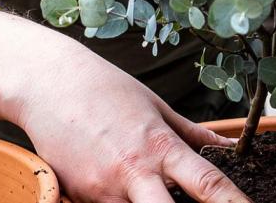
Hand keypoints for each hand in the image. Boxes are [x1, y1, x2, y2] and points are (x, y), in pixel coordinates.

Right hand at [0, 0, 250, 202]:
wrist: (48, 83)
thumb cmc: (106, 89)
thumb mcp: (156, 106)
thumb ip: (193, 134)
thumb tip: (227, 147)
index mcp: (160, 147)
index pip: (208, 184)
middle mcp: (134, 173)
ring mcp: (103, 190)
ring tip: (152, 187)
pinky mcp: (78, 197)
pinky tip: (121, 184)